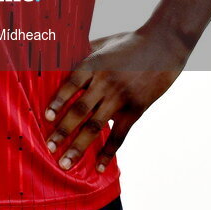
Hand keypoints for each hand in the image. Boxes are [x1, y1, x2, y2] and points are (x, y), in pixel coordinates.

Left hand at [43, 26, 189, 172]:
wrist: (164, 46)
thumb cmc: (131, 42)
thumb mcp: (105, 43)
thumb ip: (84, 53)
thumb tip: (62, 59)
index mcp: (95, 64)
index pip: (71, 84)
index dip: (58, 101)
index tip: (46, 117)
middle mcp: (105, 82)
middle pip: (80, 110)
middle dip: (62, 131)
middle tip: (48, 148)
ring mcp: (121, 98)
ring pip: (96, 127)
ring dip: (78, 147)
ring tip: (65, 163)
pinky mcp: (136, 110)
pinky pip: (119, 136)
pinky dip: (108, 153)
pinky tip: (98, 167)